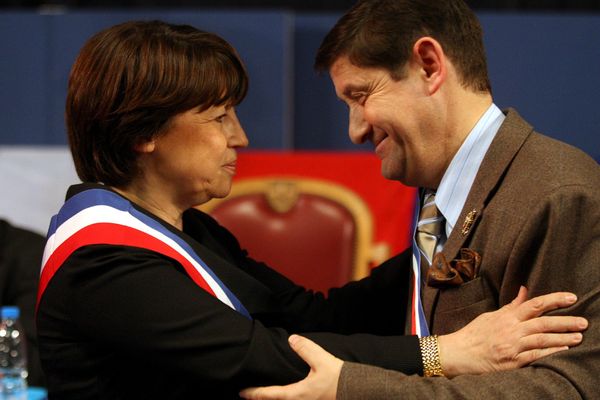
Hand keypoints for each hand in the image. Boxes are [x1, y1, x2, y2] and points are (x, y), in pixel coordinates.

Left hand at [240, 334, 341, 399]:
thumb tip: (292, 339)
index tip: (242, 392)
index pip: (271, 395)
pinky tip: (290, 393)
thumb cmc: (341, 380)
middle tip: (251, 394)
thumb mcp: (322, 361)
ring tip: (268, 395)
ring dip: (277, 399)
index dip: (255, 394)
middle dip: (264, 399)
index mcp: (298, 395)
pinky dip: (288, 398)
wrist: (362, 392)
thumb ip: (306, 349)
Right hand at [438, 286, 587, 376]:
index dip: (554, 300)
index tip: (571, 298)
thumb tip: (525, 290)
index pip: (534, 304)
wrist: (459, 353)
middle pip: (542, 322)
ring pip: (541, 339)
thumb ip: (511, 306)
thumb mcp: (491, 316)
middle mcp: (511, 330)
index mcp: (507, 317)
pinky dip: (549, 353)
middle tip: (583, 321)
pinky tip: (562, 351)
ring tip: (579, 337)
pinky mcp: (512, 361)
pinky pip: (534, 357)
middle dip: (565, 321)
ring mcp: (512, 346)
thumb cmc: (474, 334)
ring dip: (562, 338)